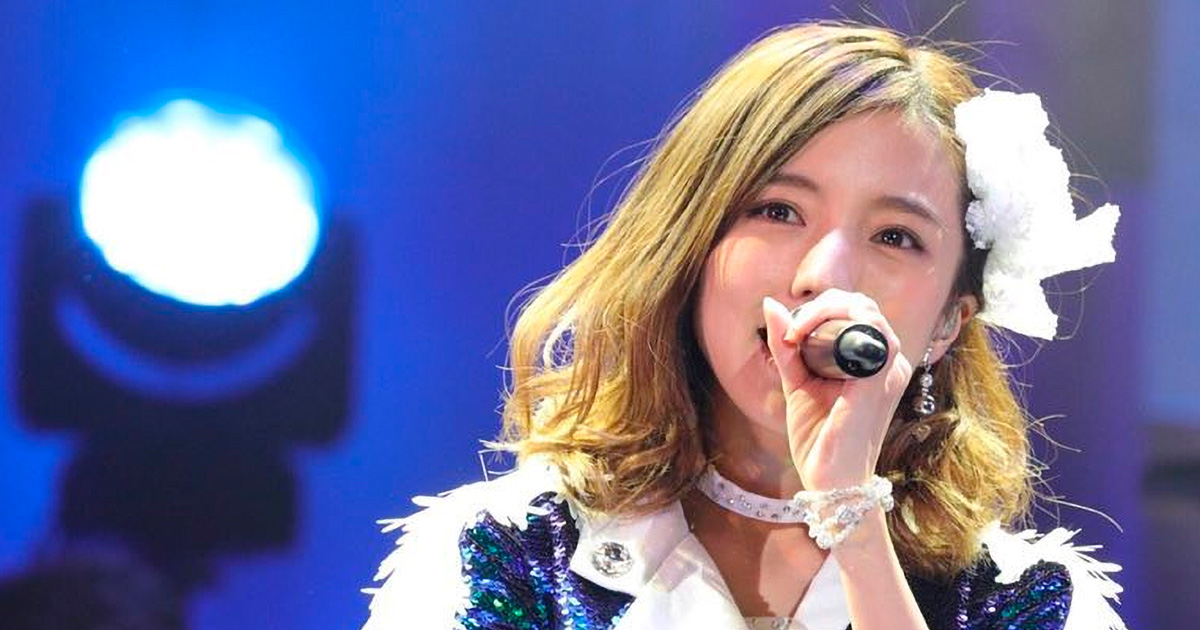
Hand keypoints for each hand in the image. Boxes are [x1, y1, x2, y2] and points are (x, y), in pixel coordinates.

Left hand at [761, 291, 912, 491]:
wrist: (829, 482)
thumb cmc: (819, 437)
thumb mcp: (798, 382)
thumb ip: (786, 346)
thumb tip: (771, 304)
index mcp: (875, 364)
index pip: (857, 312)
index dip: (821, 308)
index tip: (789, 330)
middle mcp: (889, 363)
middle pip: (862, 305)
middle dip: (820, 305)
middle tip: (790, 328)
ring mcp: (888, 370)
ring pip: (865, 310)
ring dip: (823, 310)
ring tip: (795, 331)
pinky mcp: (879, 380)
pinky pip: (866, 330)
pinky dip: (829, 322)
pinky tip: (800, 337)